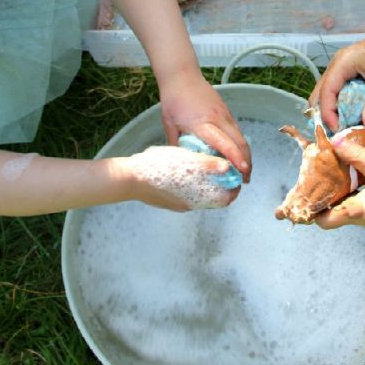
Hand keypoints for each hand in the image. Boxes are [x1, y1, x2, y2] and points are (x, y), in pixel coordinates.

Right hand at [124, 146, 239, 210]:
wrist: (129, 179)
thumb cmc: (159, 167)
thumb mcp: (186, 160)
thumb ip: (207, 164)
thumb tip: (228, 167)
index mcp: (197, 198)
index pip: (224, 199)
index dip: (233, 187)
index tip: (235, 174)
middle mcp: (189, 205)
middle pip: (213, 197)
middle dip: (220, 183)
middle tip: (221, 167)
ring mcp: (177, 203)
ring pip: (199, 195)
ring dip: (206, 182)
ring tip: (204, 165)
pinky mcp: (166, 200)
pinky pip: (186, 193)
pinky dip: (192, 184)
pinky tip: (185, 169)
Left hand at [159, 71, 251, 181]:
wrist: (182, 75)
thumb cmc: (173, 100)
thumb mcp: (170, 125)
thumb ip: (177, 145)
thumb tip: (182, 163)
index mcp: (203, 123)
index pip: (224, 143)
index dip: (235, 158)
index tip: (242, 171)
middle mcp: (218, 119)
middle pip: (240, 142)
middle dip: (246, 162)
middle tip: (245, 180)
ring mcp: (225, 114)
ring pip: (241, 137)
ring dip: (245, 154)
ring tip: (245, 171)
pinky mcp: (226, 111)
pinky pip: (237, 130)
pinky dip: (240, 144)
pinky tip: (237, 154)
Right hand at [309, 0, 364, 130]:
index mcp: (341, 64)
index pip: (326, 92)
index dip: (328, 113)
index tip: (337, 130)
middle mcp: (335, 66)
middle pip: (319, 94)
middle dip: (323, 114)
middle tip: (334, 133)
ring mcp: (338, 69)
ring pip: (325, 93)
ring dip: (330, 110)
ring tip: (340, 128)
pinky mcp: (345, 73)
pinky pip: (335, 92)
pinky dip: (337, 105)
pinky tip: (347, 116)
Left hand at [315, 139, 364, 236]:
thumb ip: (357, 156)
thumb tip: (334, 143)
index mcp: (356, 212)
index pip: (322, 221)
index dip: (308, 211)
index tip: (298, 196)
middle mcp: (359, 218)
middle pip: (329, 213)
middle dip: (318, 197)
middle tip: (310, 177)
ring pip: (341, 206)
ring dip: (332, 191)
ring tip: (325, 169)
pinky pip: (355, 201)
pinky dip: (347, 189)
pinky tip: (349, 172)